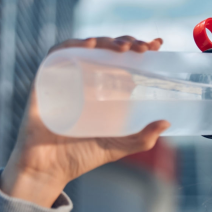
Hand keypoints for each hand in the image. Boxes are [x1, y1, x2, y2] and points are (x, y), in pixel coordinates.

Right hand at [0, 36, 167, 207]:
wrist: (48, 170)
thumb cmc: (80, 157)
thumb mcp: (117, 147)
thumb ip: (142, 139)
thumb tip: (166, 122)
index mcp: (103, 90)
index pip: (122, 59)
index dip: (138, 47)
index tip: (156, 44)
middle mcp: (85, 79)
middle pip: (106, 49)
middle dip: (126, 42)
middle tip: (143, 48)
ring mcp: (65, 78)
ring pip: (85, 47)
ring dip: (105, 41)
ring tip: (123, 47)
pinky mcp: (45, 80)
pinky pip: (56, 54)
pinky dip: (73, 45)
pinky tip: (91, 45)